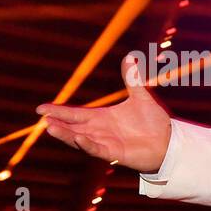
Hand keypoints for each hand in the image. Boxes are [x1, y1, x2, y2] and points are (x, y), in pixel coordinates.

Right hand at [36, 58, 171, 173]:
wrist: (169, 140)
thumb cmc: (153, 121)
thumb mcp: (140, 97)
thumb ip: (132, 79)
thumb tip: (129, 57)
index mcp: (101, 117)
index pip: (75, 113)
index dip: (58, 111)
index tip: (41, 108)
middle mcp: (99, 130)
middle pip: (72, 126)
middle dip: (58, 123)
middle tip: (42, 118)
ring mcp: (105, 143)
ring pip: (79, 139)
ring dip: (66, 134)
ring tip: (50, 127)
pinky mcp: (114, 154)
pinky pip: (97, 149)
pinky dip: (87, 144)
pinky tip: (78, 138)